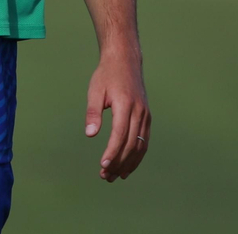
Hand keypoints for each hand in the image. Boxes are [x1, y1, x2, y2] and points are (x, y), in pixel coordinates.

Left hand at [84, 49, 149, 182]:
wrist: (125, 61)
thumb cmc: (106, 75)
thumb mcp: (95, 90)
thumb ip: (93, 112)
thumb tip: (90, 134)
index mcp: (125, 104)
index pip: (120, 134)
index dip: (113, 152)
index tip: (103, 165)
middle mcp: (139, 111)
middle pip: (131, 143)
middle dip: (119, 162)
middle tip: (105, 176)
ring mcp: (145, 115)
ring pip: (140, 145)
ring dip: (129, 163)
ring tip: (115, 176)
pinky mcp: (147, 117)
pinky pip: (144, 141)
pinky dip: (137, 156)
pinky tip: (127, 166)